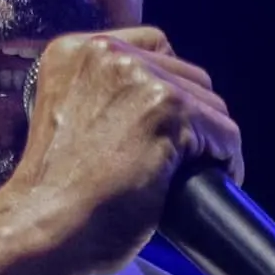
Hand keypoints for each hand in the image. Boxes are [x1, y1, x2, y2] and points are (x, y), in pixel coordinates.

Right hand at [0, 26, 242, 274]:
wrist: (46, 227)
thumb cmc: (54, 194)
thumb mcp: (67, 117)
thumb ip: (102, 95)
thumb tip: (155, 103)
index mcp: (75, 51)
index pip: (153, 47)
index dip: (168, 87)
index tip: (169, 125)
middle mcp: (105, 53)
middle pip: (185, 74)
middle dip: (193, 117)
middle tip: (187, 156)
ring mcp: (139, 79)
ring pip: (210, 103)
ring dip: (211, 140)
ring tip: (200, 171)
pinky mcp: (169, 111)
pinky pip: (225, 133)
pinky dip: (228, 160)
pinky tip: (217, 179)